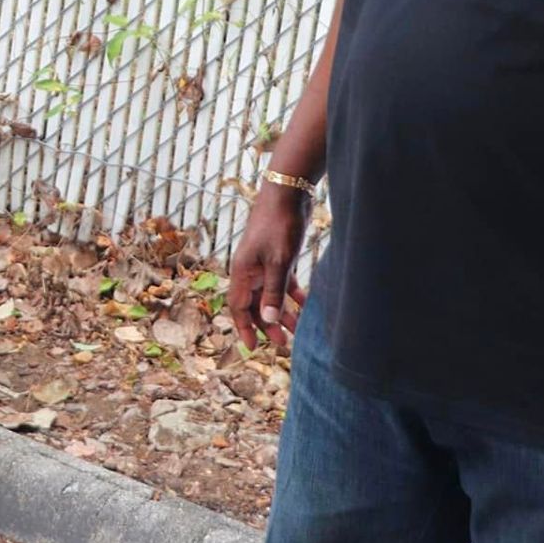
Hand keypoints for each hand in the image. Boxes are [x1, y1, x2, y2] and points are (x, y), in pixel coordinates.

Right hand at [227, 184, 309, 350]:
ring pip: (270, 295)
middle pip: (253, 304)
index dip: (245, 328)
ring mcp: (264, 263)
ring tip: (297, 330)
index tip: (253, 348)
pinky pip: (282, 283)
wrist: (287, 194)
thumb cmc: (278, 226)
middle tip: (282, 344)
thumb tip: (267, 319)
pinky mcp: (278, 257)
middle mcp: (250, 270)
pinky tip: (305, 305)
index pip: (238, 307)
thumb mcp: (278, 261)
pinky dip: (292, 295)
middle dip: (266, 325)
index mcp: (242, 271)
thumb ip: (273, 291)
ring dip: (281, 313)